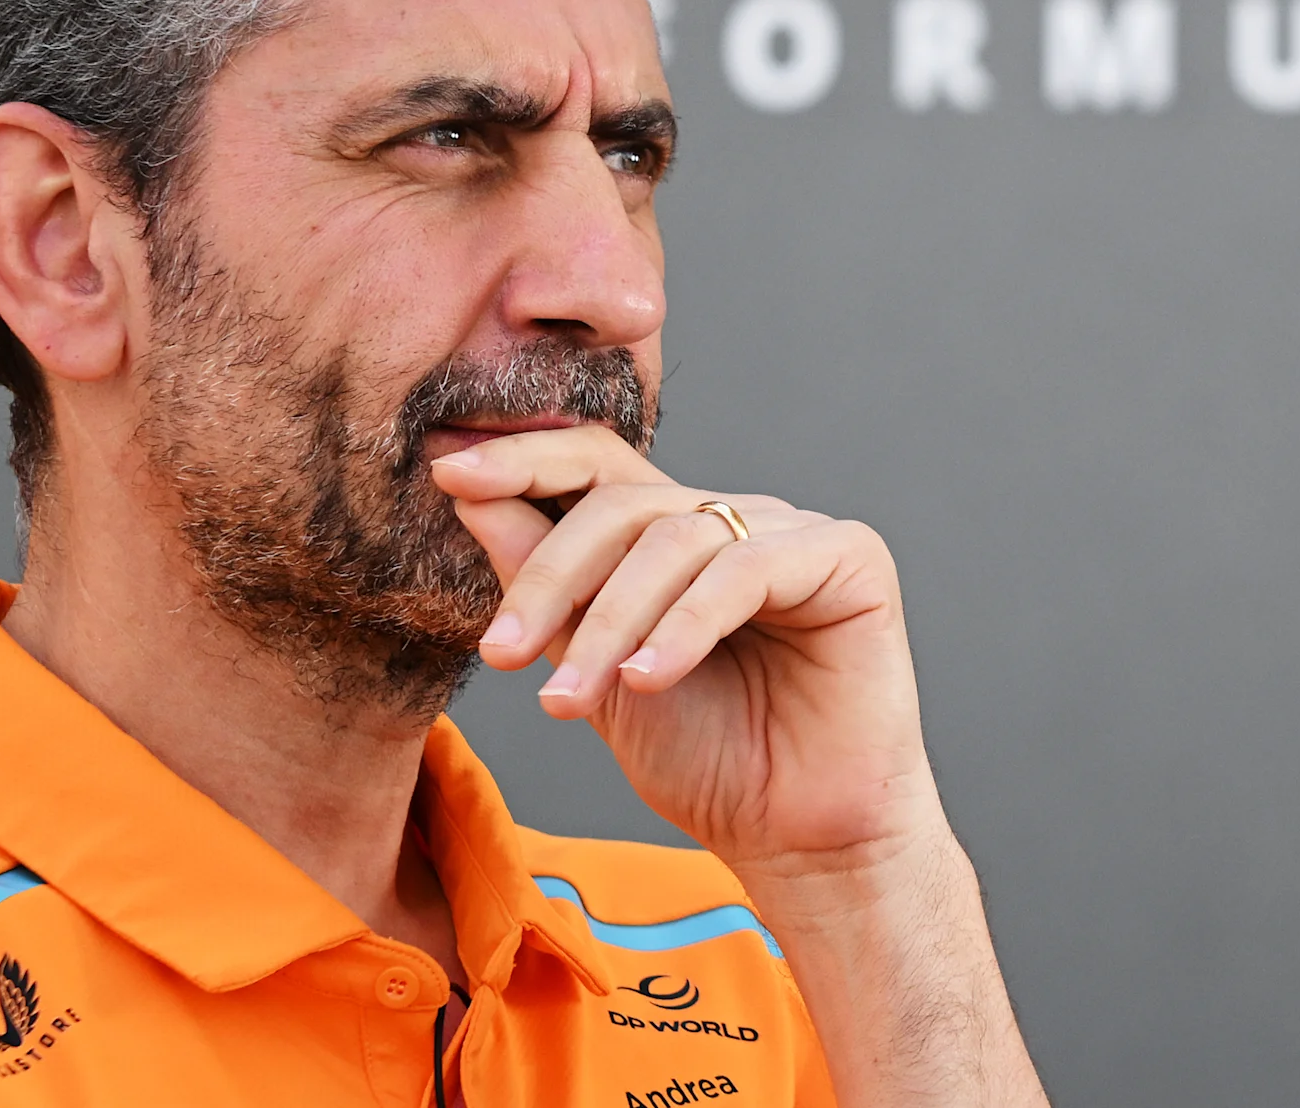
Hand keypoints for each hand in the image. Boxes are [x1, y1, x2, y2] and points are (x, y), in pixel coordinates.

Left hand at [431, 429, 939, 871]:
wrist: (795, 840)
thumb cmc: (709, 763)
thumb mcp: (596, 674)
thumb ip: (548, 590)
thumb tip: (471, 497)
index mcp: (680, 539)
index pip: (601, 468)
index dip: (527, 459)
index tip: (450, 477)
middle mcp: (738, 522)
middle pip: (625, 503)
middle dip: (551, 576)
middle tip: (502, 656)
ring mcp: (796, 534)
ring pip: (677, 539)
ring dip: (610, 622)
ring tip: (572, 701)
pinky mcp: (849, 558)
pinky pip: (747, 569)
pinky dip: (686, 625)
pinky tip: (649, 680)